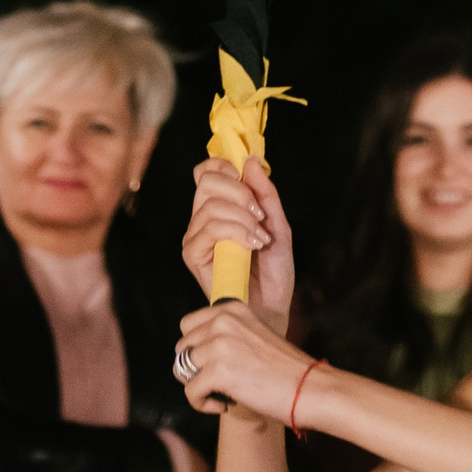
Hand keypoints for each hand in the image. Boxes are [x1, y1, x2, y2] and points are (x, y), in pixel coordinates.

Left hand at [177, 299, 322, 424]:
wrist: (310, 388)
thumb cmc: (284, 369)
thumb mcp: (253, 336)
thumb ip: (225, 334)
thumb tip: (192, 352)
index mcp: (231, 309)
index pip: (188, 325)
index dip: (197, 349)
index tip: (216, 364)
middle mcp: (222, 321)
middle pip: (182, 348)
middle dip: (195, 369)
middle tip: (219, 383)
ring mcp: (220, 344)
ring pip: (182, 370)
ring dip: (198, 387)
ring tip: (221, 395)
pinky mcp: (218, 370)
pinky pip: (190, 392)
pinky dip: (202, 404)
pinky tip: (224, 406)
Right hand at [182, 157, 295, 334]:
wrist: (271, 311)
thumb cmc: (273, 275)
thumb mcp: (278, 226)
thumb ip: (266, 194)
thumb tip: (251, 161)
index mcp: (221, 208)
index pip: (208, 171)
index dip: (224, 165)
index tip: (249, 179)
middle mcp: (203, 220)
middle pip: (207, 181)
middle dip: (240, 191)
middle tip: (260, 214)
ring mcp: (196, 237)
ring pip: (211, 205)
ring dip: (243, 217)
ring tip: (261, 238)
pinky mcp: (193, 255)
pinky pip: (208, 228)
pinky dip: (236, 231)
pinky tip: (253, 245)